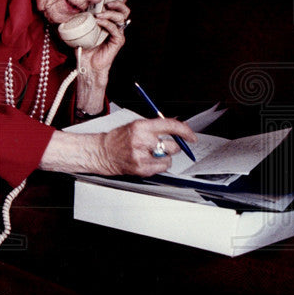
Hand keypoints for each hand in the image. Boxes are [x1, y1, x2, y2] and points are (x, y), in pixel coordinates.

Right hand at [36, 118, 196, 176]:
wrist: (102, 152)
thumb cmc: (118, 139)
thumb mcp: (135, 126)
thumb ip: (156, 126)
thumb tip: (178, 126)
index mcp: (141, 126)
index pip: (170, 125)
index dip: (185, 131)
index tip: (191, 136)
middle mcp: (141, 140)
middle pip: (172, 145)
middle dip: (173, 146)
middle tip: (164, 145)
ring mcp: (141, 156)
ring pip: (168, 157)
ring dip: (164, 156)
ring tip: (150, 154)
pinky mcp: (141, 169)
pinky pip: (162, 167)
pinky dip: (158, 165)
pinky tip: (147, 161)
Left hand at [83, 0, 129, 71]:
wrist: (87, 64)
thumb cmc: (84, 48)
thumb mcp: (81, 30)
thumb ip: (80, 19)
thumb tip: (71, 10)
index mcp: (108, 23)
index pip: (117, 8)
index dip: (115, 1)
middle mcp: (115, 27)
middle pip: (124, 11)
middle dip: (117, 4)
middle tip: (106, 4)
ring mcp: (117, 34)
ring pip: (121, 18)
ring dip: (109, 13)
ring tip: (98, 15)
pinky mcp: (117, 41)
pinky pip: (116, 29)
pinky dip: (107, 24)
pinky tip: (98, 22)